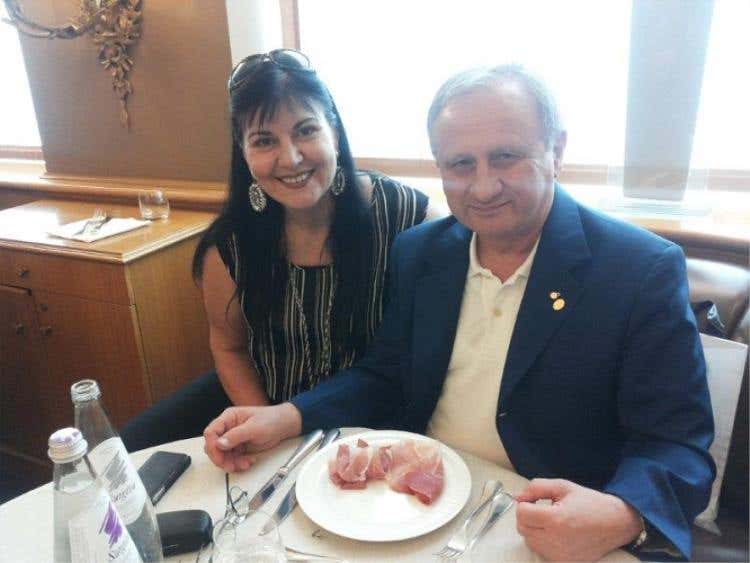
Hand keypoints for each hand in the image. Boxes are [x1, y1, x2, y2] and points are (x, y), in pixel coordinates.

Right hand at [203, 403, 301, 472]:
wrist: (284, 425)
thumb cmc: (271, 420)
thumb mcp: (254, 427)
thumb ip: (236, 435)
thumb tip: (218, 443)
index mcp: (229, 418)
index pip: (211, 432)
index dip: (212, 446)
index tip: (219, 457)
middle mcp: (228, 428)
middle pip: (213, 446)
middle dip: (220, 458)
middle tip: (230, 466)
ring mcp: (233, 439)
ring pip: (222, 455)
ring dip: (230, 463)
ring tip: (244, 464)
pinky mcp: (239, 447)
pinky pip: (232, 459)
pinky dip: (238, 463)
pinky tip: (248, 462)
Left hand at [515, 478, 641, 561]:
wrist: (615, 523)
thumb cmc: (589, 502)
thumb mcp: (562, 486)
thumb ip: (536, 488)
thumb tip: (516, 497)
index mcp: (555, 519)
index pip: (521, 514)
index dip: (525, 504)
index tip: (535, 502)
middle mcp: (556, 540)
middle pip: (522, 528)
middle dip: (528, 517)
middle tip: (544, 510)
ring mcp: (560, 555)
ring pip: (530, 541)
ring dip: (535, 530)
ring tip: (552, 522)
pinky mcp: (565, 562)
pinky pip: (542, 552)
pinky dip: (544, 543)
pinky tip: (557, 534)